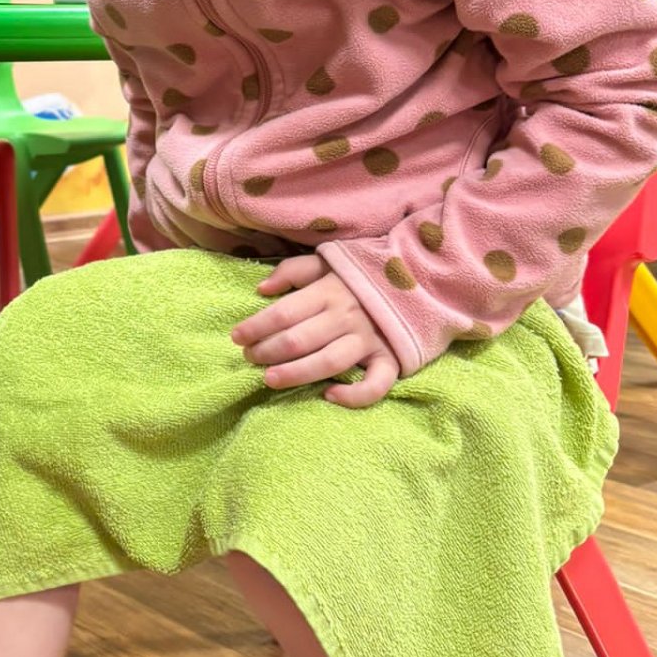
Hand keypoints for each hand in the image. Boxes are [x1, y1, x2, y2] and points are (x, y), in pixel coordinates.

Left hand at [231, 254, 398, 407]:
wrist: (419, 277)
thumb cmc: (361, 274)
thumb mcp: (326, 261)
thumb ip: (292, 271)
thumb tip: (261, 289)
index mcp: (329, 290)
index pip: (283, 313)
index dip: (256, 327)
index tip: (237, 338)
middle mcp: (347, 316)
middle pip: (299, 339)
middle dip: (267, 351)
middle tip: (249, 358)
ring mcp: (370, 339)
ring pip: (328, 362)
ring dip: (296, 373)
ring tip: (269, 379)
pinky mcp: (392, 359)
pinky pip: (376, 384)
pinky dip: (354, 395)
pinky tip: (329, 395)